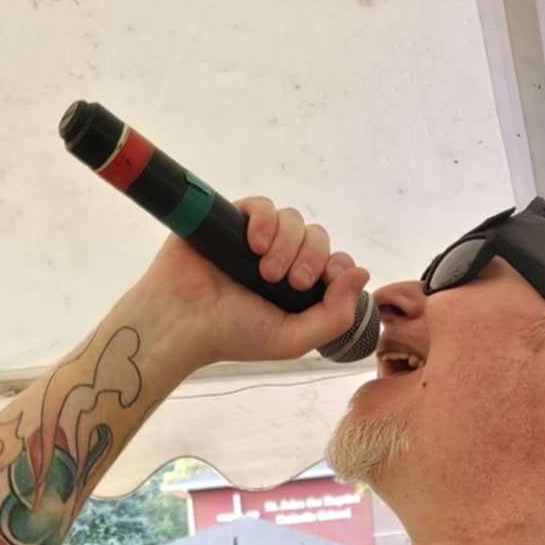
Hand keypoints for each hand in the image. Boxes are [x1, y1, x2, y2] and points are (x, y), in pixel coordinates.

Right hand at [133, 197, 369, 368]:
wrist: (182, 322)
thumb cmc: (233, 335)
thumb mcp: (293, 339)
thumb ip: (334, 316)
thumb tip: (362, 274)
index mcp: (297, 290)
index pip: (334, 263)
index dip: (337, 267)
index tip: (324, 283)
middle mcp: (281, 261)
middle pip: (317, 238)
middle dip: (312, 258)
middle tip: (291, 283)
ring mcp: (257, 240)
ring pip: (294, 220)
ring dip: (287, 243)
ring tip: (264, 269)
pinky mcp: (233, 220)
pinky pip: (263, 205)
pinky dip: (265, 220)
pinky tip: (254, 243)